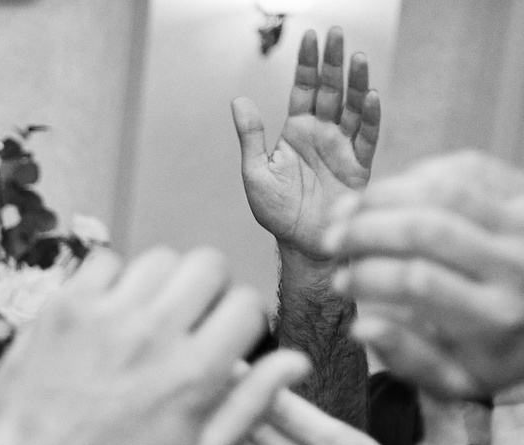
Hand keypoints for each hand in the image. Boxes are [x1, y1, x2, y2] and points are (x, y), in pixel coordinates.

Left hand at [0, 247, 309, 444]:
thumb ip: (251, 406)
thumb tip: (296, 362)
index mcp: (195, 372)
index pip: (247, 303)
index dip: (241, 318)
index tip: (223, 336)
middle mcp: (154, 333)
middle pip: (208, 264)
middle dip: (206, 289)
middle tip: (186, 319)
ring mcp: (106, 315)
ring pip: (159, 258)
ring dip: (160, 283)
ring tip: (144, 317)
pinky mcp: (65, 306)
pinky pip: (104, 261)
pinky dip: (111, 280)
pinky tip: (106, 313)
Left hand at [222, 388, 472, 444]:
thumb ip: (442, 410)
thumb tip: (429, 364)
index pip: (291, 412)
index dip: (259, 384)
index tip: (238, 359)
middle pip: (258, 427)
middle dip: (233, 396)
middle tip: (207, 365)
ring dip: (223, 423)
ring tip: (201, 393)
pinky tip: (210, 437)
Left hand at [233, 27, 379, 259]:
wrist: (302, 245)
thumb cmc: (276, 212)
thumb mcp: (255, 172)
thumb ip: (251, 136)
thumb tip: (238, 100)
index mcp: (297, 131)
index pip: (303, 89)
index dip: (307, 64)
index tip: (309, 36)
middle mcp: (323, 133)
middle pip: (330, 90)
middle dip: (332, 62)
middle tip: (335, 32)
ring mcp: (343, 147)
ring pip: (353, 107)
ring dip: (356, 82)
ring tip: (356, 57)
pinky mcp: (360, 166)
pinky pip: (368, 137)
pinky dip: (371, 116)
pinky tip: (371, 95)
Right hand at [323, 151, 523, 397]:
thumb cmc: (496, 353)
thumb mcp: (455, 379)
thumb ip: (408, 358)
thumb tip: (360, 327)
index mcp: (496, 315)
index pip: (418, 282)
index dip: (368, 277)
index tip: (339, 285)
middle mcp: (517, 264)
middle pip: (427, 229)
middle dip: (365, 231)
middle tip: (330, 242)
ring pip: (444, 190)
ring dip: (382, 195)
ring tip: (345, 211)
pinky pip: (467, 168)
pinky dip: (417, 175)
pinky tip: (388, 195)